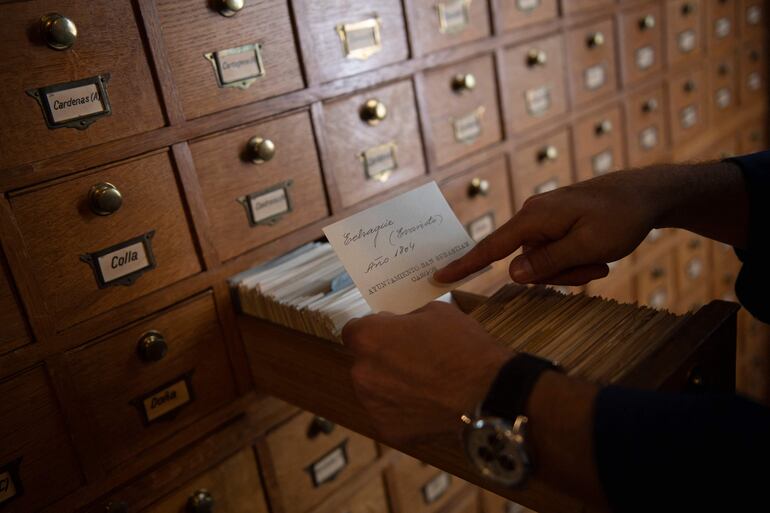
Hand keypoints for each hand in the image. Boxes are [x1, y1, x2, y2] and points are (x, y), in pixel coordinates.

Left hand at [342, 301, 510, 445]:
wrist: (488, 392)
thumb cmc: (463, 346)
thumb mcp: (437, 312)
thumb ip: (409, 319)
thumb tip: (403, 327)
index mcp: (369, 338)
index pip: (354, 331)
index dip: (374, 332)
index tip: (391, 335)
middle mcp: (362, 372)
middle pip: (364, 363)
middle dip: (383, 361)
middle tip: (414, 362)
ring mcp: (373, 405)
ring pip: (375, 391)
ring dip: (391, 387)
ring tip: (423, 388)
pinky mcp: (388, 430)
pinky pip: (390, 415)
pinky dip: (404, 413)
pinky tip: (427, 407)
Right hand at [434, 169, 659, 285]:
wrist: (647, 194)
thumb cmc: (621, 218)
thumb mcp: (587, 246)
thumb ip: (547, 262)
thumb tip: (510, 273)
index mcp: (534, 219)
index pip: (490, 247)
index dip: (464, 265)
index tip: (438, 277)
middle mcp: (533, 217)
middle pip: (527, 263)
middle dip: (559, 273)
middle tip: (595, 267)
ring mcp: (545, 220)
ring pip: (545, 262)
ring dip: (572, 268)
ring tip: (602, 258)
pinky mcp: (556, 223)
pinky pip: (556, 252)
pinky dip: (576, 260)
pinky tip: (600, 253)